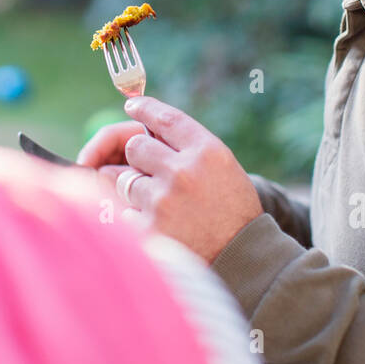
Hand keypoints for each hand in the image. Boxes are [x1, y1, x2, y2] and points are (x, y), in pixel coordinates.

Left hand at [77, 96, 263, 262]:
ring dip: (133, 188)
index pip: (166, 118)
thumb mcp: (222, 166)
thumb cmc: (232, 209)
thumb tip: (145, 127)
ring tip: (161, 205)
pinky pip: (122, 210)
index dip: (145, 107)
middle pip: (136, 146)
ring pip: (123, 179)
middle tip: (151, 171)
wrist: (242, 258)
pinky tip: (158, 225)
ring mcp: (163, 200)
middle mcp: (184, 171)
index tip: (132, 104)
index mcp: (207, 150)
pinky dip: (133, 217)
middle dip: (138, 157)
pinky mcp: (148, 228)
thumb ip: (188, 146)